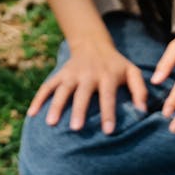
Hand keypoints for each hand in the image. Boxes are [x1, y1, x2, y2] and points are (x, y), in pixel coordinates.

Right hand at [28, 41, 147, 133]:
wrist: (93, 43)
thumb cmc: (116, 65)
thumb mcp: (132, 72)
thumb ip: (140, 90)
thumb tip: (143, 111)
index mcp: (107, 76)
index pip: (108, 96)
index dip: (108, 113)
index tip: (108, 131)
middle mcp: (88, 74)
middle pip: (82, 94)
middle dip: (79, 110)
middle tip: (75, 128)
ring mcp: (71, 74)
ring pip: (62, 90)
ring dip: (55, 106)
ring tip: (50, 123)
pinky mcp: (59, 75)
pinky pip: (47, 87)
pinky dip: (38, 99)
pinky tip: (32, 114)